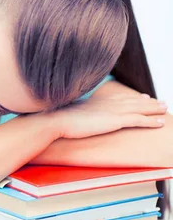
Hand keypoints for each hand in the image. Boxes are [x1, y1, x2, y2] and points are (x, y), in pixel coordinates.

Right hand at [51, 93, 166, 138]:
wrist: (57, 120)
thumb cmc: (59, 118)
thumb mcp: (70, 112)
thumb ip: (77, 112)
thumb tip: (73, 115)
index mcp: (98, 101)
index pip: (120, 98)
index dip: (133, 98)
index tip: (142, 97)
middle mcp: (108, 103)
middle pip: (133, 101)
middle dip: (148, 102)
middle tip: (160, 102)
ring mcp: (112, 111)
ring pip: (139, 109)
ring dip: (154, 109)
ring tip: (165, 109)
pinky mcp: (115, 120)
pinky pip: (139, 120)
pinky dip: (151, 121)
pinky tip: (160, 123)